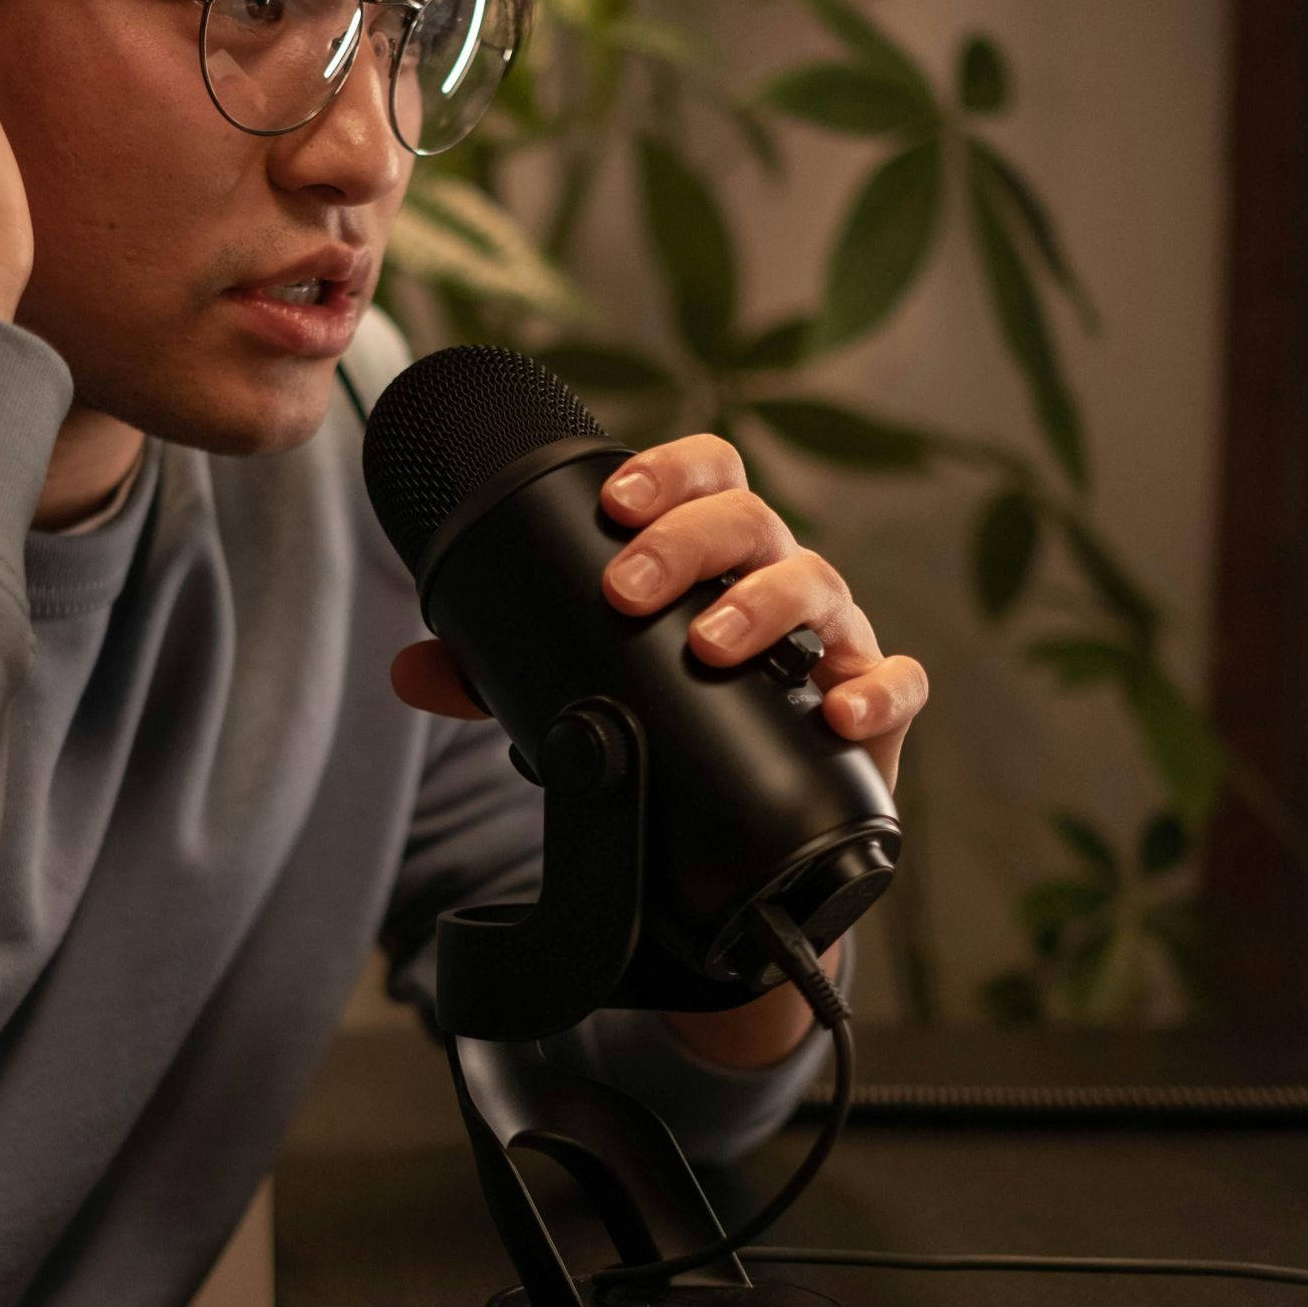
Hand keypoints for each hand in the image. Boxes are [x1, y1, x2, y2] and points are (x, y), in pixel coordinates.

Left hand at [392, 429, 928, 788]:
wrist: (750, 833)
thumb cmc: (674, 723)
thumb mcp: (582, 697)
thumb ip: (500, 679)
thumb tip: (409, 669)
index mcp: (715, 557)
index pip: (707, 477)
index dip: (668, 472)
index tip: (615, 502)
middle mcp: (779, 580)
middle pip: (755, 522)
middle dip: (691, 542)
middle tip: (629, 590)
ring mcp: (835, 639)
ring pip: (822, 585)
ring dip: (764, 605)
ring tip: (708, 644)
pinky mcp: (877, 709)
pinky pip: (897, 682)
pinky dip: (876, 689)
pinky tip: (837, 711)